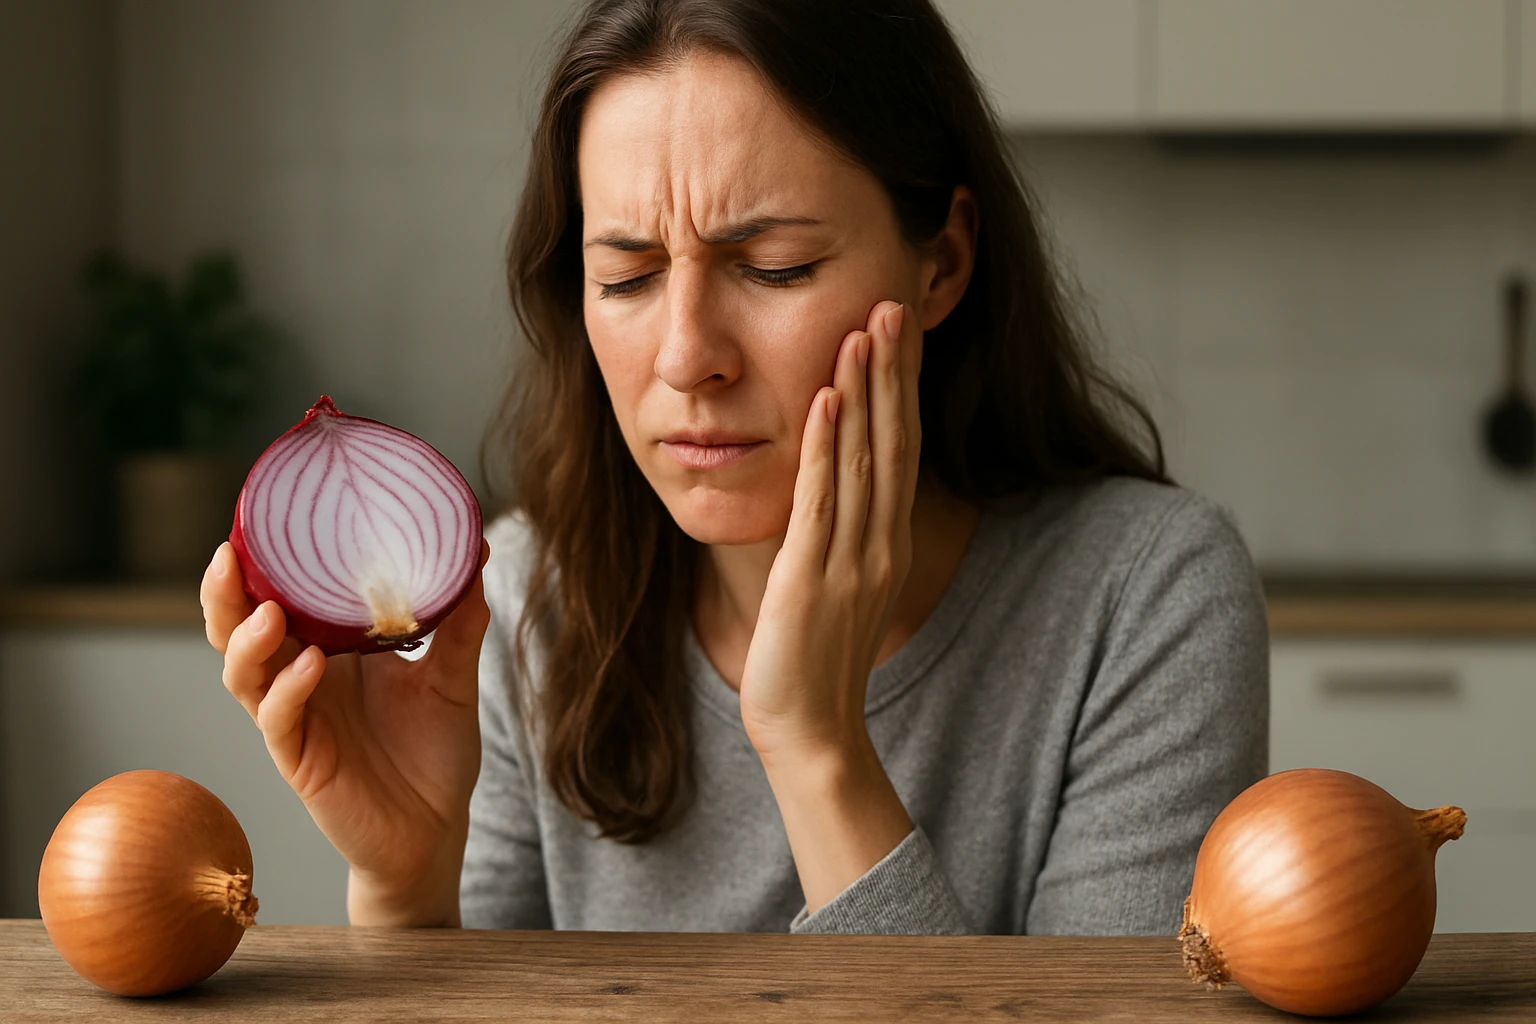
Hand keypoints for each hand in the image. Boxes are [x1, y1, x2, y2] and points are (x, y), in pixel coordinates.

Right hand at [201, 540, 491, 922]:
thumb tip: (480, 548)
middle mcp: (301, 680)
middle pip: (239, 629)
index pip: (277, 598)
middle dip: (224, 594)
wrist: (437, 831)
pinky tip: (312, 666)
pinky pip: (279, 721)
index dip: (258, 564)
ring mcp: (296, 720)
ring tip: (270, 611)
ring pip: (242, 674)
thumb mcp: (454, 677)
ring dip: (247, 640)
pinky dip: (288, 691)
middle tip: (228, 554)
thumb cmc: (436, 753)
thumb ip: (462, 622)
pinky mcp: (300, 760)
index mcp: (329, 651)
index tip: (260, 519)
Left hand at [738, 298, 922, 763]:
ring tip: (864, 330)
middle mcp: (880, 543)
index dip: (902, 387)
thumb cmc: (816, 659)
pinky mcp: (812, 578)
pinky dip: (827, 450)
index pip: (901, 448)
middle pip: (894, 441)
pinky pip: (824, 503)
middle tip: (895, 304)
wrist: (811, 731)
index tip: (898, 331)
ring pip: (864, 461)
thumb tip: (835, 485)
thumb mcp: (839, 584)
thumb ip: (842, 533)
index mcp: (887, 541)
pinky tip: (827, 402)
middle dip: (894, 372)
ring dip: (866, 392)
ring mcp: (852, 560)